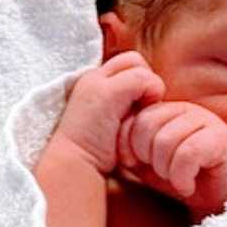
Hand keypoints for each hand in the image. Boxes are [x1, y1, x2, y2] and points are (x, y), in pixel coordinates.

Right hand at [51, 52, 165, 172]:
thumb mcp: (112, 122)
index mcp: (91, 83)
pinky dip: (150, 94)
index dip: (137, 84)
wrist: (74, 166)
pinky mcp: (105, 92)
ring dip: (148, 89)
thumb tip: (153, 100)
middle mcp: (91, 77)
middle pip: (132, 60)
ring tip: (138, 116)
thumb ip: (125, 106)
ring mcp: (96, 82)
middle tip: (140, 110)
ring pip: (138, 65)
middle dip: (143, 81)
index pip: (124, 65)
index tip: (134, 111)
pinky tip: (140, 117)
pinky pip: (143, 78)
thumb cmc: (96, 153)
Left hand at [117, 100, 226, 216]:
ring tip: (175, 179)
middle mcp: (184, 110)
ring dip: (165, 169)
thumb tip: (110, 143)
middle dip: (147, 158)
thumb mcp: (146, 162)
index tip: (134, 164)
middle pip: (146, 126)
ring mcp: (205, 121)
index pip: (132, 119)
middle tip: (160, 173)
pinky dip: (181, 176)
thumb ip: (128, 148)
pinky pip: (188, 153)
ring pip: (166, 140)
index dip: (126, 145)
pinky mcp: (222, 138)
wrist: (220, 197)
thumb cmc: (180, 176)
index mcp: (164, 111)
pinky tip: (186, 185)